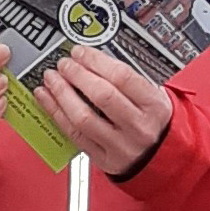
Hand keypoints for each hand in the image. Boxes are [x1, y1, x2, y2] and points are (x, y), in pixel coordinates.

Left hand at [32, 45, 172, 175]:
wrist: (162, 157)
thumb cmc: (154, 120)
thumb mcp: (154, 94)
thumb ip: (128, 78)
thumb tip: (93, 58)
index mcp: (153, 106)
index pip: (122, 77)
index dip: (96, 61)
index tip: (80, 52)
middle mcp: (138, 127)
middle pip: (102, 96)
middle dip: (77, 75)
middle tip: (64, 63)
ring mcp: (120, 145)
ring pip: (83, 118)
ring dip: (62, 94)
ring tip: (51, 79)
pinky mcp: (103, 159)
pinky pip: (74, 135)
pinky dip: (56, 114)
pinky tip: (47, 99)